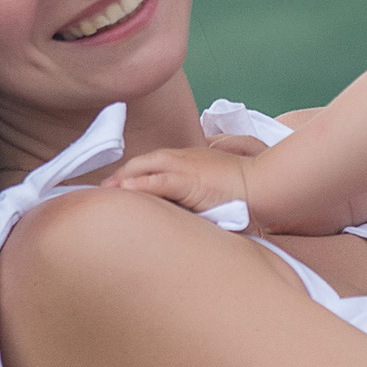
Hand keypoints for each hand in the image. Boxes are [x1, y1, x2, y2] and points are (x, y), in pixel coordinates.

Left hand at [108, 140, 256, 215]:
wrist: (263, 186)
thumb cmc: (245, 189)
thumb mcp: (216, 186)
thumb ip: (198, 192)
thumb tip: (191, 206)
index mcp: (189, 159)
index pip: (153, 163)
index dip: (134, 173)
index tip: (119, 186)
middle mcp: (183, 159)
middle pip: (143, 163)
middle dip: (121, 175)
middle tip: (103, 191)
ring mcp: (185, 168)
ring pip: (144, 168)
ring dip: (123, 179)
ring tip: (106, 192)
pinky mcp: (188, 181)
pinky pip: (158, 181)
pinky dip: (140, 185)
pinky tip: (124, 192)